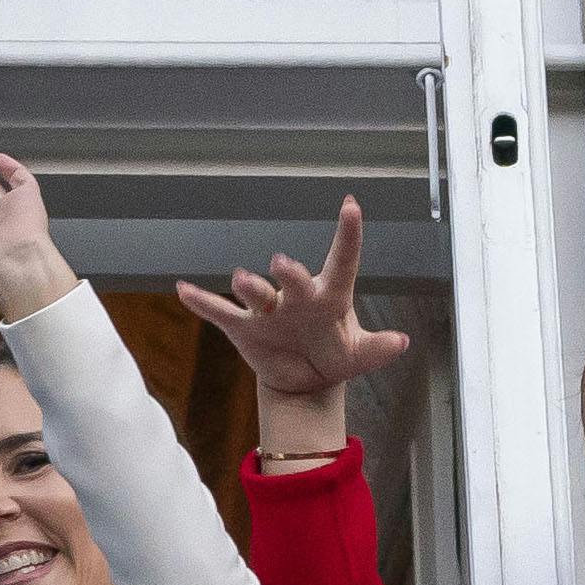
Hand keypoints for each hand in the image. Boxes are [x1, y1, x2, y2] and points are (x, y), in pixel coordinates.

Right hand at [174, 198, 410, 396]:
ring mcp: (268, 310)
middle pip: (294, 279)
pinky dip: (201, 302)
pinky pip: (219, 312)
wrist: (304, 378)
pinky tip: (184, 289)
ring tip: (240, 280)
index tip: (351, 206)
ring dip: (247, 287)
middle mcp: (297, 296)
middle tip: (282, 264)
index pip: (342, 262)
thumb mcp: (359, 356)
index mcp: (330, 297)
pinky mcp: (243, 327)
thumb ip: (377, 349)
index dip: (348, 235)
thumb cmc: (335, 355)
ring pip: (255, 294)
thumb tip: (401, 343)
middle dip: (288, 273)